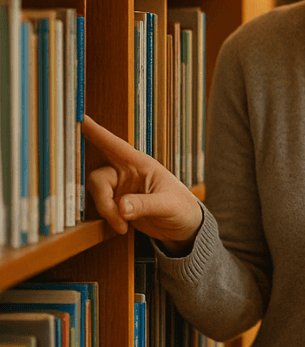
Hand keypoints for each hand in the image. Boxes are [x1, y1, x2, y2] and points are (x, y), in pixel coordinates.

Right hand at [82, 115, 202, 253]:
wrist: (184, 228)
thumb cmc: (183, 209)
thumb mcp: (168, 205)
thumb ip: (145, 205)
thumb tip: (121, 207)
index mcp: (141, 164)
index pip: (114, 145)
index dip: (96, 132)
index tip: (78, 118)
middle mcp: (127, 173)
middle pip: (98, 177)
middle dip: (102, 199)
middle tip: (118, 217)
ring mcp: (119, 189)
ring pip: (97, 195)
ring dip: (107, 212)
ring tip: (123, 226)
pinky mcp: (116, 204)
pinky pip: (100, 208)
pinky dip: (108, 218)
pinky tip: (122, 228)